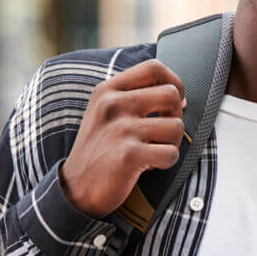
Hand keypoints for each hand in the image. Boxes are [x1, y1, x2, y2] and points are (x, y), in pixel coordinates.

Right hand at [59, 59, 185, 217]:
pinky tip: (149, 165)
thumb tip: (180, 96)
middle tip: (162, 131)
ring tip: (153, 150)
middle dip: (177, 115)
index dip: (173, 81)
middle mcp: (112, 105)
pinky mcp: (128, 155)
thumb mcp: (106, 112)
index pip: (154, 67)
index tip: (172, 101)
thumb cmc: (100, 148)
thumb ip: (136, 97)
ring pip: (177, 126)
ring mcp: (120, 129)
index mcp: (108, 90)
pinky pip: (171, 153)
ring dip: (172, 142)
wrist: (76, 188)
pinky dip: (167, 162)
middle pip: (172, 94)